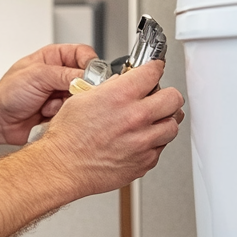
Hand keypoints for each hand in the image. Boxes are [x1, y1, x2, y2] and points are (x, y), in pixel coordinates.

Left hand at [0, 43, 99, 144]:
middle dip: (78, 88)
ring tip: (46, 104)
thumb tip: (88, 77)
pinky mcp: (59, 111)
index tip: (90, 76)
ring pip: (81, 98)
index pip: (83, 54)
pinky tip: (45, 114)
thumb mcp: (37, 76)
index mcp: (53, 58)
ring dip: (65, 103)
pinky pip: (73, 113)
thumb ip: (65, 74)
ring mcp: (59, 94)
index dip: (89, 64)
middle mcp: (58, 75)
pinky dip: (60, 115)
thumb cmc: (8, 94)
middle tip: (67, 93)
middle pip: (86, 78)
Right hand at [37, 61, 184, 197]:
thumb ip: (108, 88)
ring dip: (163, 121)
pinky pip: (160, 148)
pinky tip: (138, 141)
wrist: (62, 168)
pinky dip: (153, 144)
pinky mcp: (144, 162)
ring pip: (172, 125)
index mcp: (120, 97)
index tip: (154, 70)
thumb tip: (120, 83)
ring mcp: (143, 141)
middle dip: (166, 95)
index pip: (153, 72)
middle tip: (157, 98)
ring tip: (150, 122)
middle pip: (173, 98)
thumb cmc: (67, 139)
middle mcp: (136, 118)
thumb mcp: (81, 99)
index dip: (154, 68)